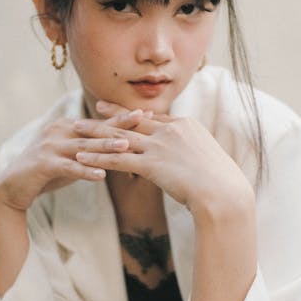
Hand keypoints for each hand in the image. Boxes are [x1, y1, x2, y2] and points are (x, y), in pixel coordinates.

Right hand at [0, 108, 147, 211]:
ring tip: (126, 146)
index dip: (122, 118)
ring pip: (83, 146)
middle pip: (94, 129)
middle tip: (143, 118)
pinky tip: (101, 175)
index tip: (146, 113)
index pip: (99, 122)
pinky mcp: (43, 163)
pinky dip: (85, 170)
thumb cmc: (46, 173)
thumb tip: (122, 147)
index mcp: (67, 126)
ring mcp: (49, 146)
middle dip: (120, 124)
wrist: (12, 188)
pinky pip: (68, 167)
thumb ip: (91, 150)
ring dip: (106, 146)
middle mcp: (59, 131)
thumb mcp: (71, 158)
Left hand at [74, 100, 253, 215]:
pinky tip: (81, 157)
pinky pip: (117, 159)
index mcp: (187, 125)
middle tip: (95, 107)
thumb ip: (193, 154)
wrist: (224, 193)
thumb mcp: (208, 161)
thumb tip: (190, 162)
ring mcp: (160, 145)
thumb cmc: (222, 183)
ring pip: (120, 137)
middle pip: (134, 121)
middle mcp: (171, 130)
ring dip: (96, 133)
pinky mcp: (151, 164)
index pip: (156, 118)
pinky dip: (97, 157)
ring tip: (76, 129)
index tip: (125, 110)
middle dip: (112, 114)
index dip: (137, 115)